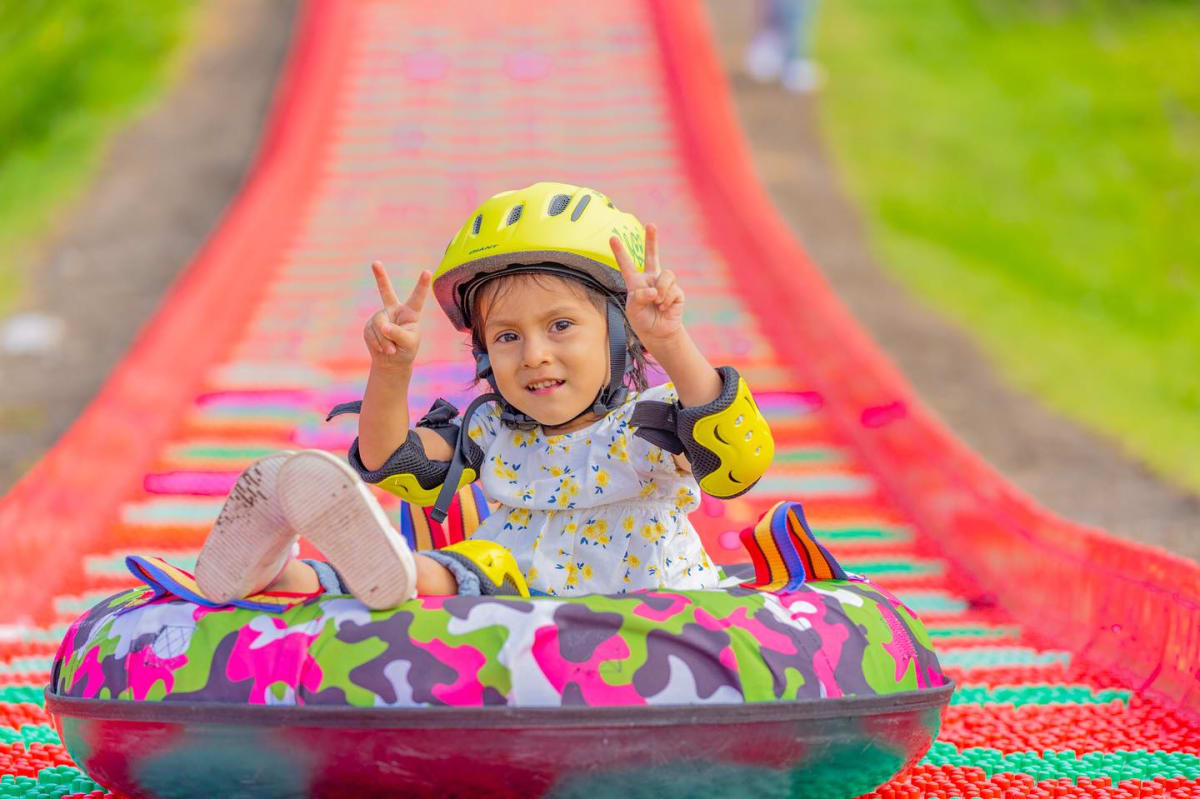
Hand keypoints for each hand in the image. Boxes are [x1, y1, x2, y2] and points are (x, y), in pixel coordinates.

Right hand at [364, 262, 429, 367]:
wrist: (392, 360)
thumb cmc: (406, 349)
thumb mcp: (408, 343)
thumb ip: (398, 334)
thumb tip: (383, 326)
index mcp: (410, 313)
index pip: (417, 298)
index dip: (422, 285)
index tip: (428, 271)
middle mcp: (395, 310)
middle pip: (386, 291)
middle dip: (380, 277)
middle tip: (375, 263)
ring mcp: (381, 316)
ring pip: (380, 324)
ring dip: (385, 341)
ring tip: (391, 350)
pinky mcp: (370, 325)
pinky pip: (371, 333)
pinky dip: (377, 344)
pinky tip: (383, 349)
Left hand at [611, 224, 684, 350]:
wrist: (658, 332)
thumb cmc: (642, 320)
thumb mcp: (633, 309)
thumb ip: (640, 297)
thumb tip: (655, 290)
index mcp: (635, 282)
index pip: (626, 265)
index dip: (620, 252)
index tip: (612, 238)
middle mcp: (650, 279)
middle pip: (652, 255)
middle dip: (652, 240)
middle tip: (651, 225)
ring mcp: (664, 284)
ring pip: (666, 274)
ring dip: (661, 289)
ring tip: (657, 302)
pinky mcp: (676, 292)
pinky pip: (672, 289)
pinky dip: (666, 299)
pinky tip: (663, 307)